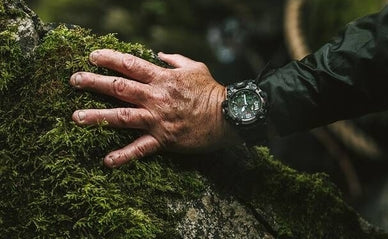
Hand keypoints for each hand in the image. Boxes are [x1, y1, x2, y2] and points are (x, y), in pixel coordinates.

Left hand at [70, 49, 239, 167]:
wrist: (228, 116)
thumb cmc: (212, 91)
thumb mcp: (195, 67)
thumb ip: (174, 60)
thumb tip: (158, 55)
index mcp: (163, 78)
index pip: (131, 65)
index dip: (110, 59)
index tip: (93, 56)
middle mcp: (156, 97)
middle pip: (119, 88)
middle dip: (94, 82)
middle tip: (74, 80)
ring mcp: (158, 119)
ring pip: (122, 117)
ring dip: (97, 117)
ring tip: (76, 117)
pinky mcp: (164, 139)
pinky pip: (141, 148)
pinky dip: (124, 155)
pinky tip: (107, 161)